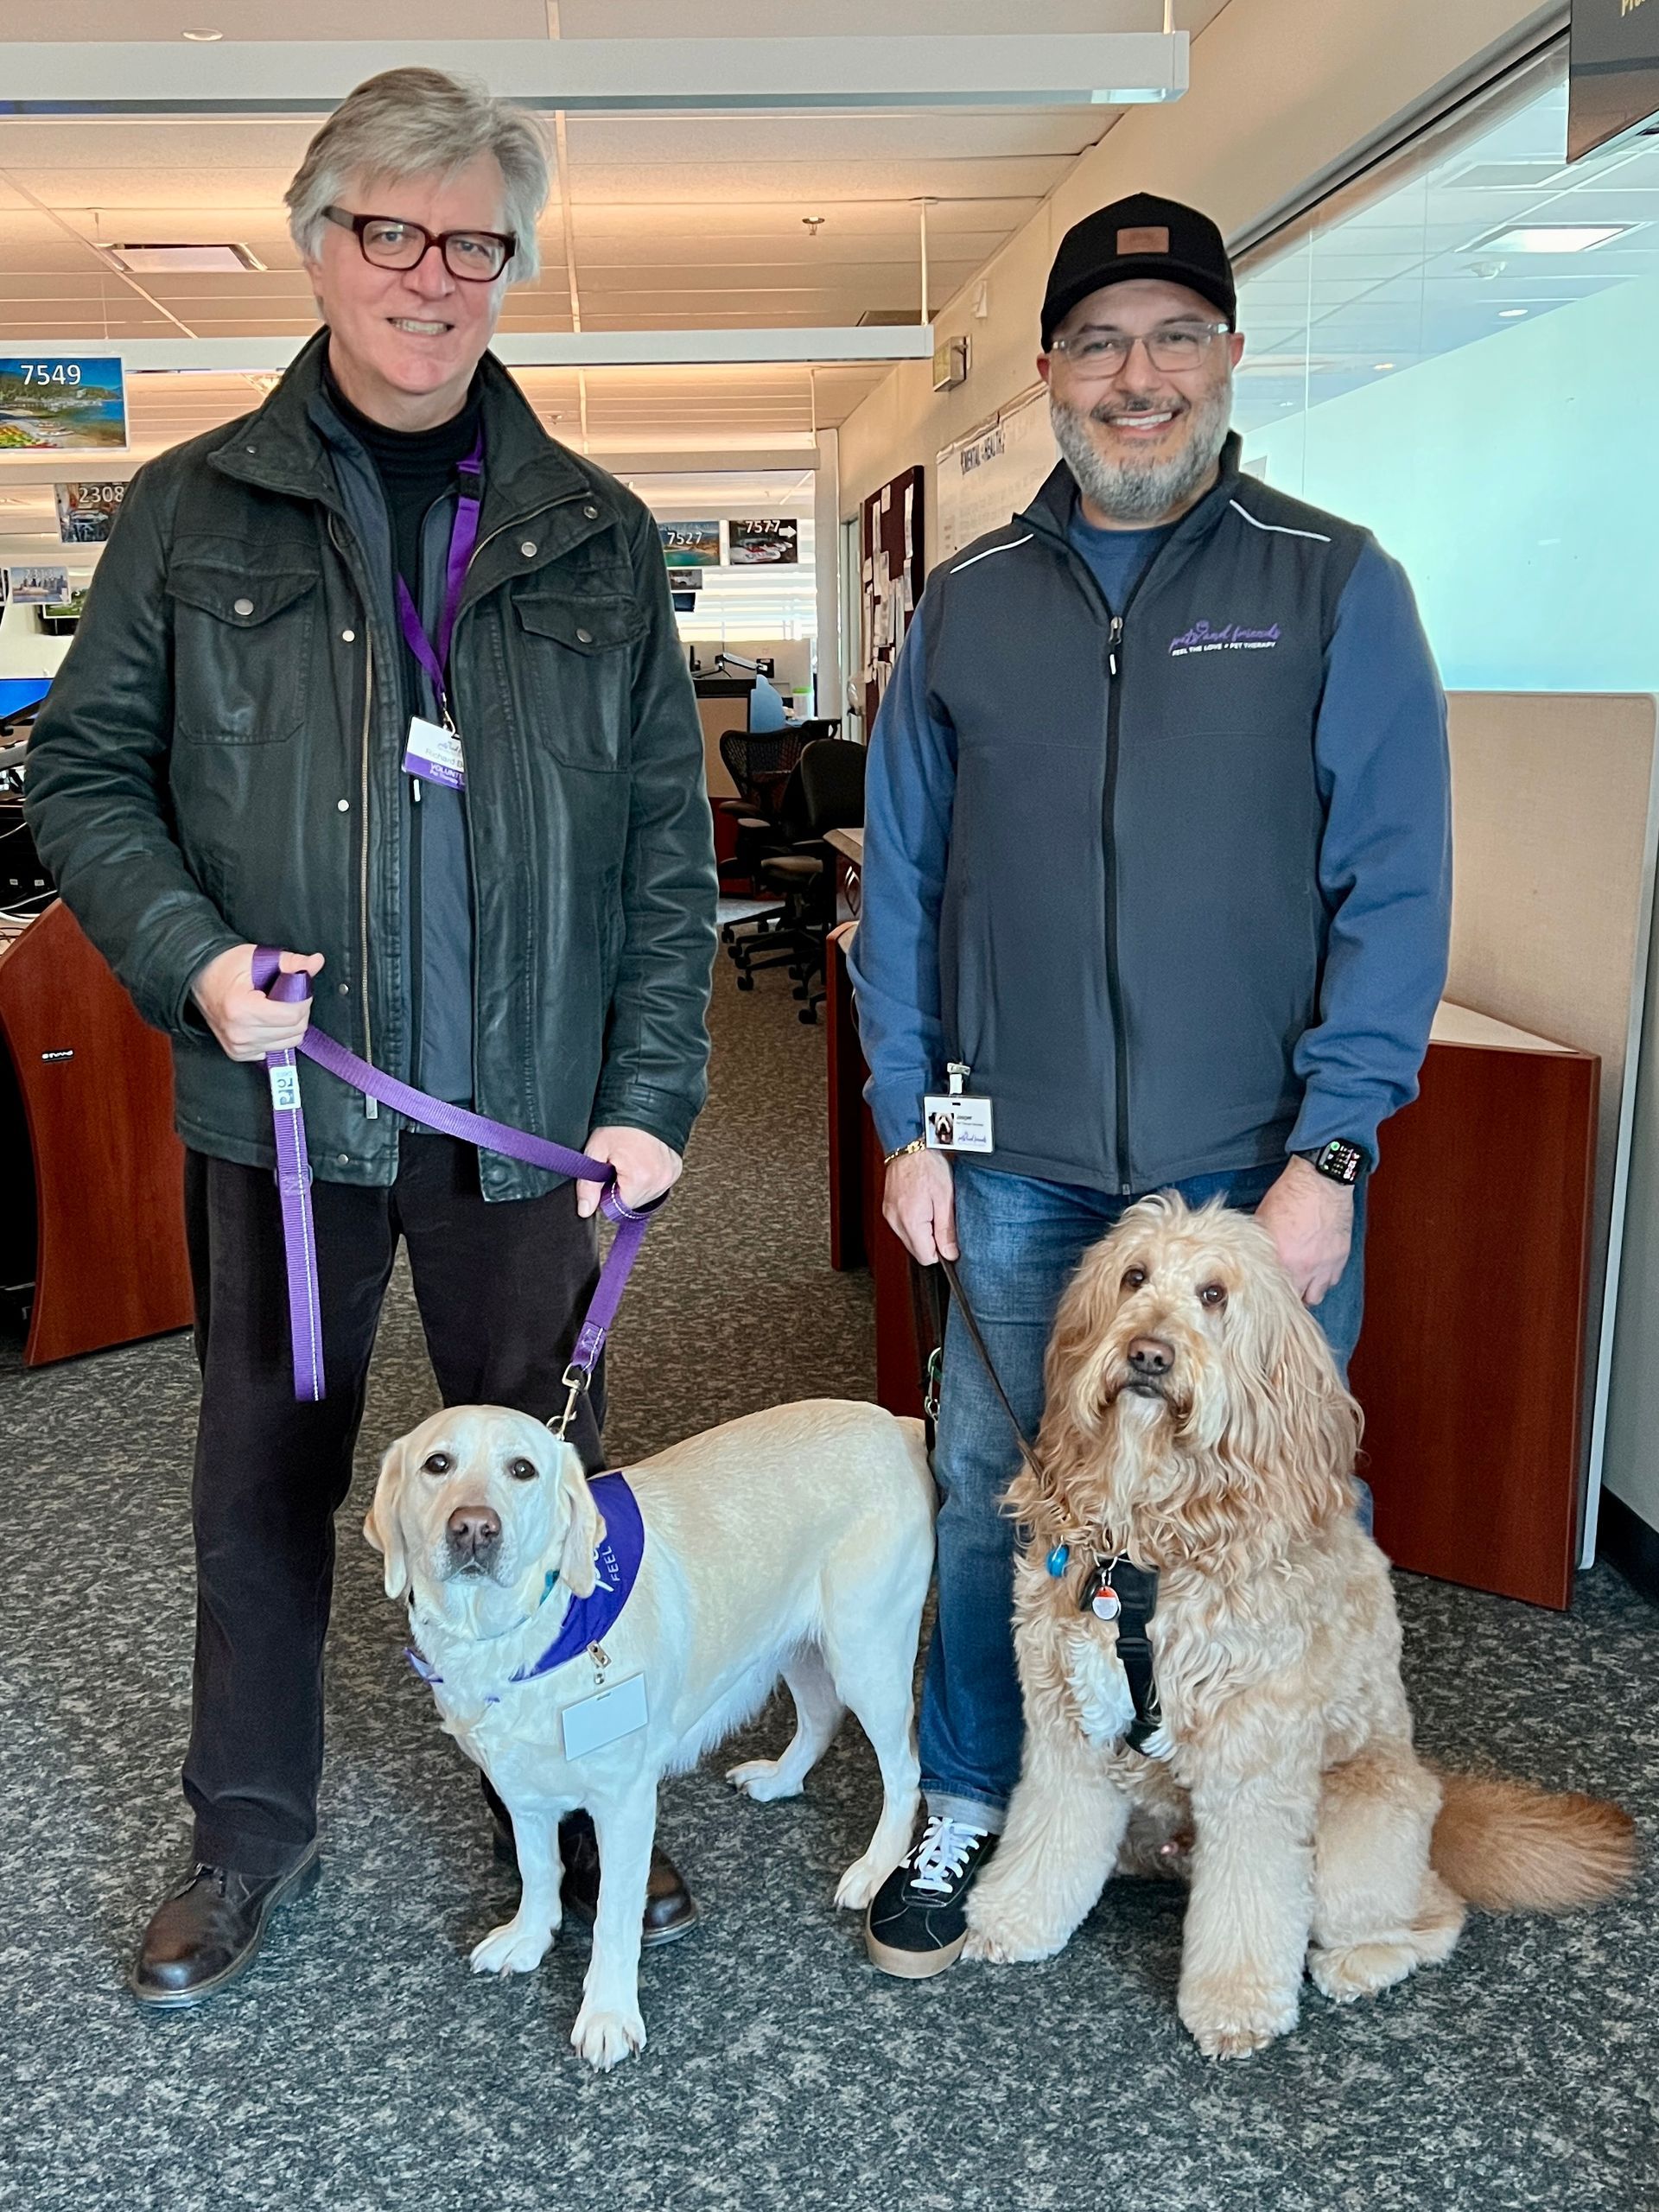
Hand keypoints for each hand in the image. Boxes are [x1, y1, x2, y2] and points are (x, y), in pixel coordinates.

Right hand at [191, 943, 323, 1061]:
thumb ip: (292, 962)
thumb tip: (317, 962)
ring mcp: (238, 1047)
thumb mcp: (259, 958)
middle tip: (289, 995)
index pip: (293, 1015)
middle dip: (300, 1011)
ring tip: (277, 1006)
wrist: (198, 978)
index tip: (298, 987)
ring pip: (288, 1042)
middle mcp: (239, 1033)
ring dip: (291, 1024)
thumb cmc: (226, 966)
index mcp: (242, 1009)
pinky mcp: (239, 1054)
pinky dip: (278, 1035)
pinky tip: (268, 1019)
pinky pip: (275, 1049)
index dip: (304, 999)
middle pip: (294, 1030)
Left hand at [577, 1126, 681, 1218]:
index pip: (618, 1208)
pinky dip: (647, 1177)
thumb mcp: (596, 1151)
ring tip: (630, 1161)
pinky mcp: (675, 1170)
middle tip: (616, 1165)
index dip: (607, 1195)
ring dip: (635, 1184)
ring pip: (646, 1195)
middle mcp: (659, 1180)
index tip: (606, 1176)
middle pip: (633, 1202)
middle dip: (621, 1189)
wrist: (645, 1102)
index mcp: (640, 1178)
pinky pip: (657, 1184)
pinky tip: (640, 1161)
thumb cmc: (621, 1123)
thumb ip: (588, 1185)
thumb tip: (585, 1210)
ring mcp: (670, 1175)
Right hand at [883, 1146, 956, 1265]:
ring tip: (932, 1209)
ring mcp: (890, 1216)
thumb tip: (950, 1254)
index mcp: (911, 1221)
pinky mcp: (888, 1210)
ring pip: (909, 1240)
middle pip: (916, 1251)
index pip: (925, 1257)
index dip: (940, 1252)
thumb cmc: (928, 1167)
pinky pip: (903, 1227)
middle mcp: (896, 1221)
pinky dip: (914, 1223)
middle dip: (931, 1242)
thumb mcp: (945, 1199)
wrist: (909, 1147)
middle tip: (941, 1218)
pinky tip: (922, 1206)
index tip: (948, 1239)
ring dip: (922, 1232)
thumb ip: (946, 1230)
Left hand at [1253, 1157, 1353, 1305]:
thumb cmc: (1290, 1195)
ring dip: (1308, 1292)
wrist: (1321, 1181)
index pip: (1272, 1293)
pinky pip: (1333, 1280)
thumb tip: (1249, 1256)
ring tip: (1300, 1284)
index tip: (1265, 1296)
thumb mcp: (1262, 1220)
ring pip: (1317, 1295)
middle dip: (1288, 1298)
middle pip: (1296, 1300)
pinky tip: (1317, 1270)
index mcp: (1281, 1260)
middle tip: (1282, 1293)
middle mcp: (1304, 1268)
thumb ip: (1258, 1244)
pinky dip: (1325, 1278)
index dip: (1268, 1296)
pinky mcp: (1340, 1257)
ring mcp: (1324, 1265)